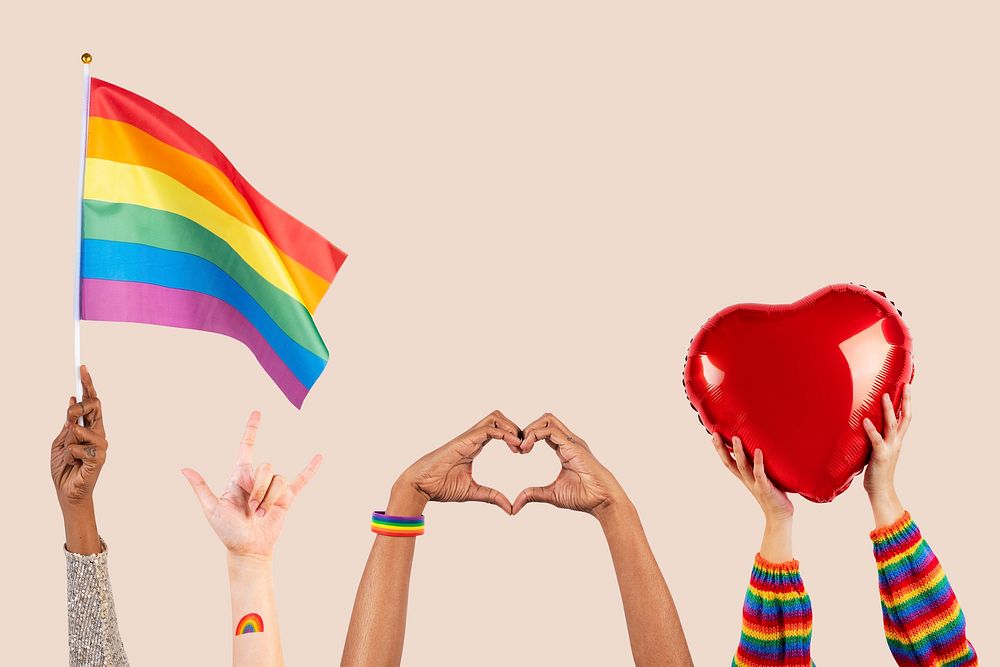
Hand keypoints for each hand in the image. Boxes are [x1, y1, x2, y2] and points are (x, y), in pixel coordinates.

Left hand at [50, 365, 107, 508]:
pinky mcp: (99, 457)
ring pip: (84, 427)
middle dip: (79, 407)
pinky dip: (71, 453)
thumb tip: (72, 404)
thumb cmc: (65, 469)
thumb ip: (68, 425)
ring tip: (69, 452)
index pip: (91, 401)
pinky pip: (80, 446)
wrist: (67, 492)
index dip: (87, 384)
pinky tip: (74, 462)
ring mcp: (101, 445)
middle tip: (68, 415)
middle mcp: (98, 432)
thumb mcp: (60, 442)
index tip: (82, 368)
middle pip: (94, 406)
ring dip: (71, 437)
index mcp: (89, 427)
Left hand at [181, 411, 321, 557]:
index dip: (252, 430)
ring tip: (261, 514)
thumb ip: (201, 487)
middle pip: (266, 468)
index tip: (257, 412)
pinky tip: (319, 457)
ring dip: (270, 498)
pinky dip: (311, 469)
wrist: (247, 549)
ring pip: (279, 479)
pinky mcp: (286, 499)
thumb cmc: (227, 531)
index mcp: (239, 477)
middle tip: (252, 508)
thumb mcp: (212, 509)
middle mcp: (257, 479)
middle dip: (260, 489)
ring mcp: (273, 489)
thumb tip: (184, 469)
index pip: (246, 447)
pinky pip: (301, 480)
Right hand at [391, 410, 522, 514]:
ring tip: (520, 446)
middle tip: (525, 447)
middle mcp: (472, 438)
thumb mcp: (473, 491)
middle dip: (515, 427)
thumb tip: (510, 508)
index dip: (513, 437)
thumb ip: (491, 496)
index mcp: (474, 445)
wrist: (420, 486)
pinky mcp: (464, 440)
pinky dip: (504, 434)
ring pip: (495, 417)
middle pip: (498, 418)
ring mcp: (468, 437)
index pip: (498, 430)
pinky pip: (488, 429)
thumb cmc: (440, 486)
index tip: (523, 452)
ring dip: (511, 427)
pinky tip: (514, 446)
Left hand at [511, 413, 625, 518]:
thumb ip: (533, 495)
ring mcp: (572, 442)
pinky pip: (550, 430)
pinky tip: (526, 448)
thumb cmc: (584, 497)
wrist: (603, 501)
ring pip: (547, 419)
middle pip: (545, 420)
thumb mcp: (552, 494)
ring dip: (530, 429)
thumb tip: (515, 505)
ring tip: (522, 447)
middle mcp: (568, 442)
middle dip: (527, 428)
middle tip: (517, 447)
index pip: (544, 432)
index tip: (518, 452)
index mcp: (564, 449)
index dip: (528, 438)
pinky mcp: (573, 445)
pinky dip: (534, 435)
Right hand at [712, 434, 793, 560]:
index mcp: (744, 477)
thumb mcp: (763, 479)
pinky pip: (760, 474)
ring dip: (738, 452)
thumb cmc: (774, 496)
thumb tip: (762, 451)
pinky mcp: (765, 487)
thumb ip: (760, 468)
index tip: (714, 436)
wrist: (780, 516)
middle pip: (730, 463)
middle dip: (721, 449)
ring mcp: (755, 483)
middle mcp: (746, 480)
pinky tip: (758, 450)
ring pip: (743, 466)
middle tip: (715, 434)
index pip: (729, 462)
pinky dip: (758, 462)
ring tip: (735, 438)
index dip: (720, 450)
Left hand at [862, 385, 910, 526]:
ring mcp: (889, 448)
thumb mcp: (878, 450)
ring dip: (888, 410)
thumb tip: (866, 426)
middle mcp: (896, 442)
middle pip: (904, 418)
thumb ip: (876, 439)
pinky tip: (865, 420)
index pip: (905, 418)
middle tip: (905, 385)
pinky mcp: (880, 455)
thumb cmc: (877, 471)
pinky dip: (870, 430)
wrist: (881, 491)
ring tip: (884, 395)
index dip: (907, 403)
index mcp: (896, 440)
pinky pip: (876, 440)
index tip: (907, 387)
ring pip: (891, 425)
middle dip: (905, 401)